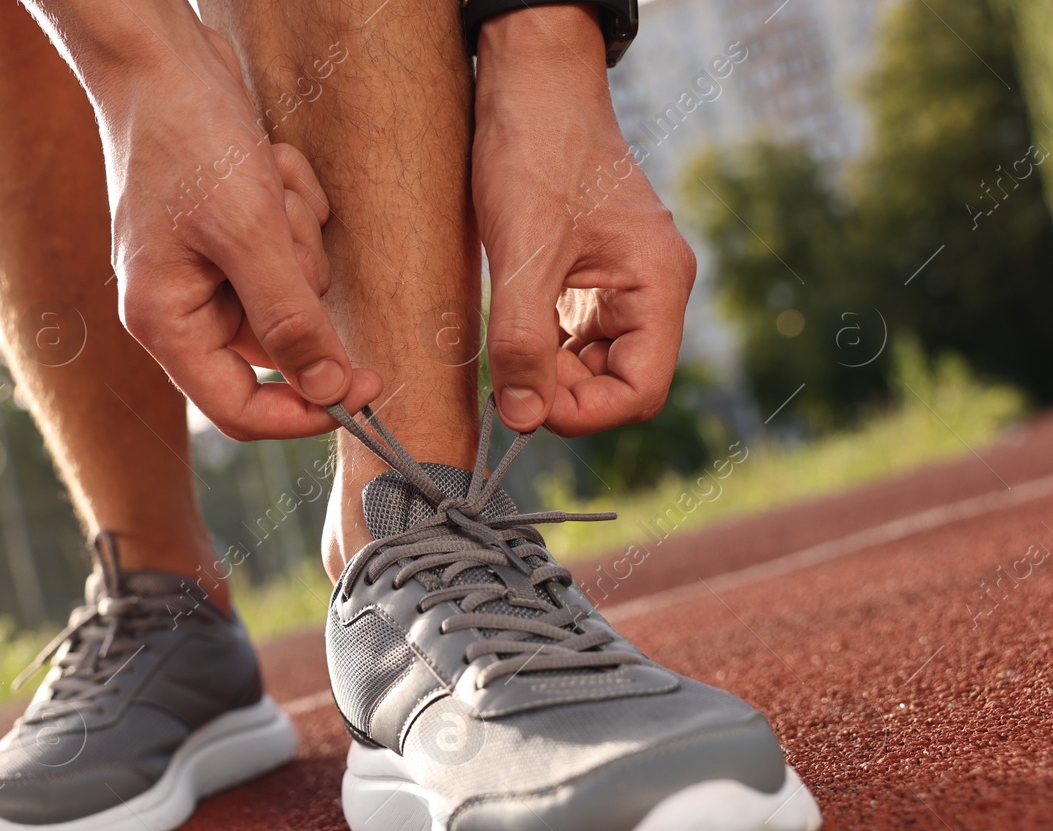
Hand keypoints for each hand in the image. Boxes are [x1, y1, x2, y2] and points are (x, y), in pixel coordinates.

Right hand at [75, 13, 379, 438]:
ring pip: (294, 287)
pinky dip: (293, 204)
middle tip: (281, 221)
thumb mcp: (248, 232)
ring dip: (297, 231)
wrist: (161, 54)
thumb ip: (291, 320)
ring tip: (266, 180)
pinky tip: (267, 165)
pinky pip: (290, 245)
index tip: (366, 388)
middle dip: (297, 277)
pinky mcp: (230, 234)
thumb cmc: (186, 137)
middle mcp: (181, 306)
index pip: (239, 409)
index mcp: (166, 323)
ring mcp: (205, 270)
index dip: (305, 410)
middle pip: (276, 341)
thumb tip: (331, 391)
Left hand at [472, 4, 695, 435]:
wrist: (529, 82)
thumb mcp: (522, 251)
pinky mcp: (588, 278)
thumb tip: (523, 418)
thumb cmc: (535, 149)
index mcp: (657, 284)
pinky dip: (540, 347)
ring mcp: (620, 285)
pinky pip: (572, 337)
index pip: (641, 392)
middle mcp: (650, 290)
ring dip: (546, 372)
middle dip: (561, 393)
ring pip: (590, 366)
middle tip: (504, 379)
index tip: (527, 408)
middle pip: (616, 384)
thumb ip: (523, 339)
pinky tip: (509, 329)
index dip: (586, 414)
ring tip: (503, 350)